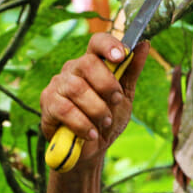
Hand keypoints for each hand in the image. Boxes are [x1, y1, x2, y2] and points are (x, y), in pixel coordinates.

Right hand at [40, 34, 148, 168]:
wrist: (90, 150)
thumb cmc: (107, 118)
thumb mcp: (125, 96)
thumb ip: (131, 71)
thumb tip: (145, 44)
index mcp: (92, 62)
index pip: (97, 42)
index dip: (109, 45)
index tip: (122, 56)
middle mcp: (72, 69)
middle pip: (87, 63)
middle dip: (107, 84)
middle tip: (116, 101)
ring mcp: (58, 85)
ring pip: (77, 88)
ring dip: (97, 108)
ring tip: (105, 122)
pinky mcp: (47, 104)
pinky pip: (64, 109)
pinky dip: (82, 123)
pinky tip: (91, 133)